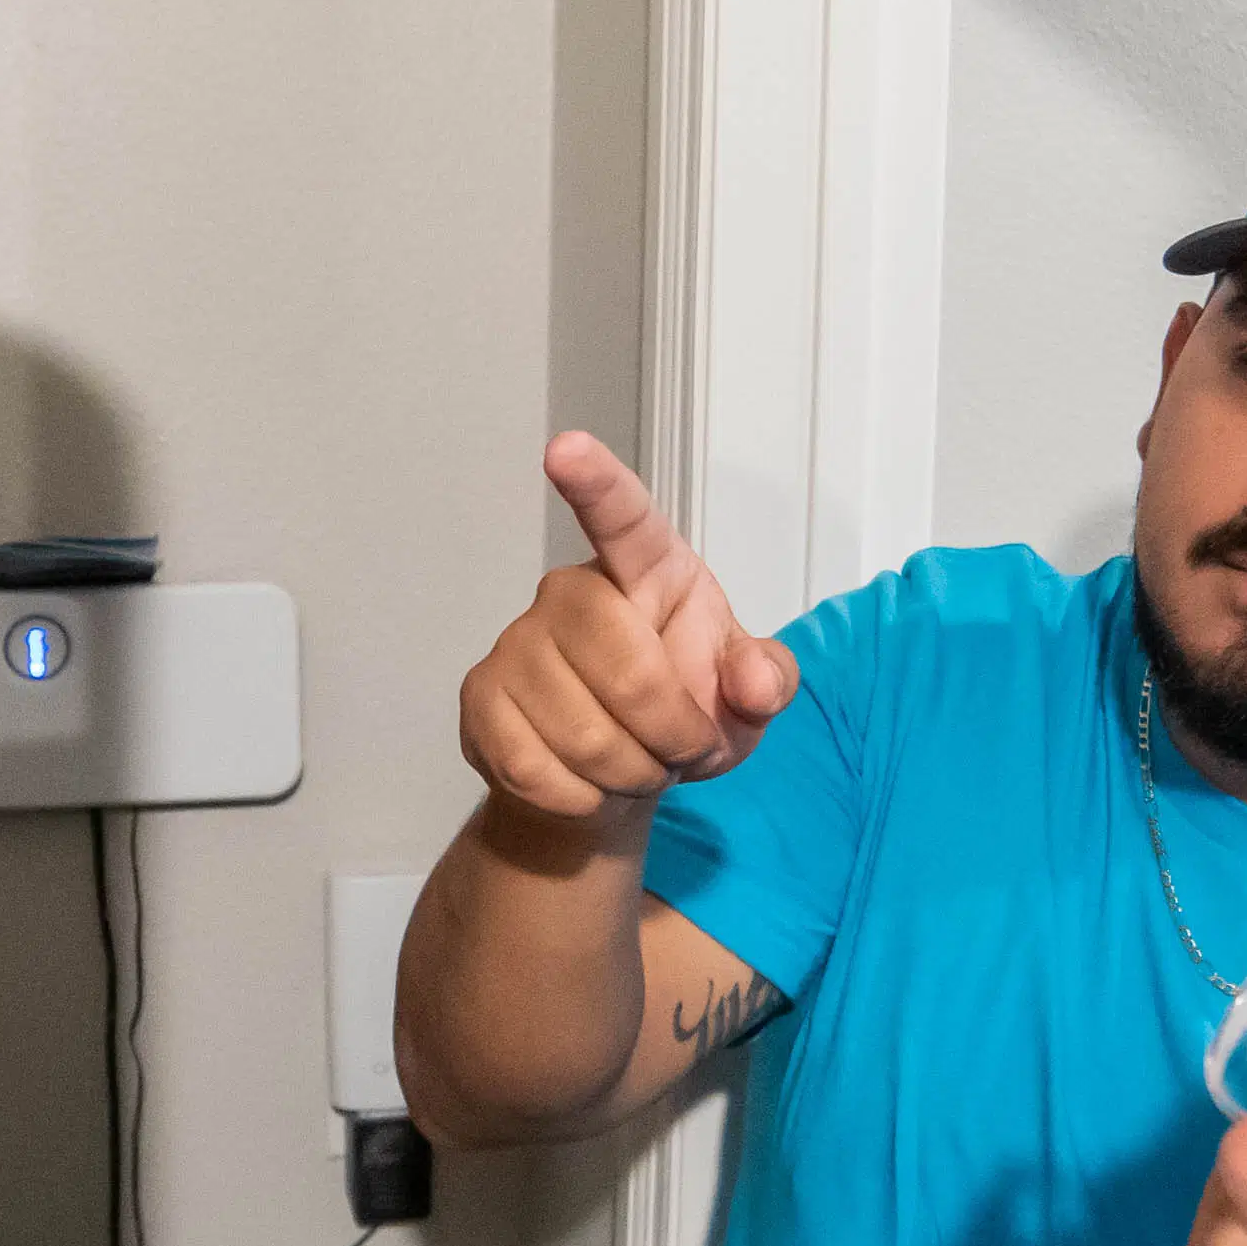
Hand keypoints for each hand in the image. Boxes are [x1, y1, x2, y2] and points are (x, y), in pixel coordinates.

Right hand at [455, 435, 802, 818]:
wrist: (609, 780)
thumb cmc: (682, 714)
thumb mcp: (744, 699)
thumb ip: (767, 680)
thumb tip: (757, 683)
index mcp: (646, 569)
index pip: (623, 518)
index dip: (596, 483)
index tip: (565, 448)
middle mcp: (570, 592)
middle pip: (624, 665)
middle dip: (671, 732)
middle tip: (684, 751)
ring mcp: (515, 643)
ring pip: (580, 731)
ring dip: (631, 773)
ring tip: (641, 768)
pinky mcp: (479, 698)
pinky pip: (531, 765)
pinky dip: (580, 796)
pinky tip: (590, 785)